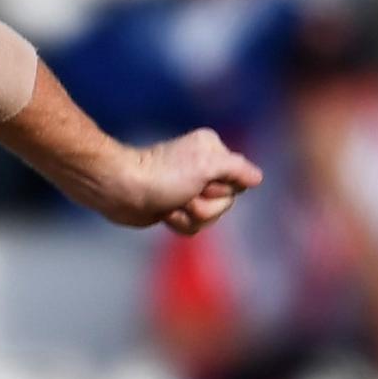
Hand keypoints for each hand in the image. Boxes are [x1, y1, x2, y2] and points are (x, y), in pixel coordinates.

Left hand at [97, 129, 262, 235]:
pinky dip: (179, 223)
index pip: (240, 182)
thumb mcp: (206, 165)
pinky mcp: (174, 207)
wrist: (119, 190)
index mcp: (214, 152)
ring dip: (189, 216)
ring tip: (170, 205)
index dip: (222, 191)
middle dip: (203, 207)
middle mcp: (204, 169)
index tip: (201, 183)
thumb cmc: (161, 175)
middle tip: (181, 196)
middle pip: (225, 203)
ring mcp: (189, 189)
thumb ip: (237, 168)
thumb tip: (258, 178)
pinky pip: (192, 226)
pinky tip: (163, 214)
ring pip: (209, 218)